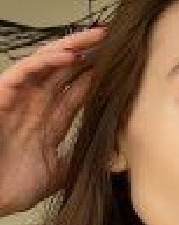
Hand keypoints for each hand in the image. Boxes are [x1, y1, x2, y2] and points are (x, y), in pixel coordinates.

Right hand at [0, 26, 106, 215]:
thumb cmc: (13, 187)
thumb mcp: (57, 175)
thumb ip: (78, 162)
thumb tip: (108, 163)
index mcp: (49, 122)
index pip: (77, 93)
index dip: (97, 78)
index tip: (121, 67)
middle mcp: (35, 106)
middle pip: (66, 71)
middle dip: (89, 54)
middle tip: (114, 39)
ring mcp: (19, 99)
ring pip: (47, 63)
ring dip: (72, 48)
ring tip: (96, 37)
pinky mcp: (2, 95)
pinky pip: (25, 71)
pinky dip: (46, 61)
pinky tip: (69, 55)